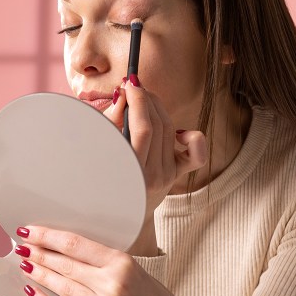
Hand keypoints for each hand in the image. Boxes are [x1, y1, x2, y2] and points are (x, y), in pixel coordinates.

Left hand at [14, 224, 204, 295]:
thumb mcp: (138, 275)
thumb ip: (105, 266)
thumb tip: (64, 255)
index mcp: (124, 264)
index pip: (76, 244)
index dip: (48, 236)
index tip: (30, 231)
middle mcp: (115, 286)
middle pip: (66, 264)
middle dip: (39, 254)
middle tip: (21, 248)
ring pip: (63, 288)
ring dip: (39, 274)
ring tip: (24, 265)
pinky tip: (32, 293)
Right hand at [104, 77, 207, 215]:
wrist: (115, 211)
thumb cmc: (99, 173)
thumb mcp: (100, 145)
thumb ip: (112, 120)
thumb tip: (126, 93)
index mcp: (131, 172)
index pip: (143, 128)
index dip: (138, 100)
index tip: (129, 84)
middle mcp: (153, 175)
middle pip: (159, 124)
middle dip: (147, 99)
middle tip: (134, 87)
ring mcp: (167, 176)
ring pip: (171, 129)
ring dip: (158, 108)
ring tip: (143, 99)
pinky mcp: (177, 175)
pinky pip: (196, 155)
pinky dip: (192, 137)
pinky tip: (177, 131)